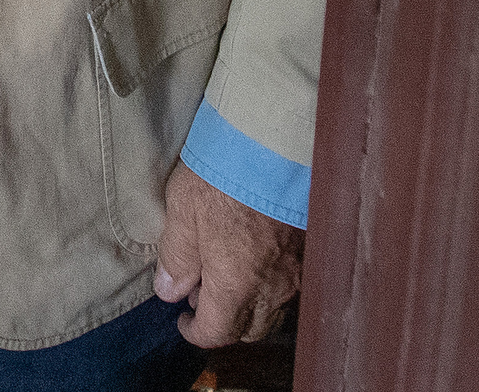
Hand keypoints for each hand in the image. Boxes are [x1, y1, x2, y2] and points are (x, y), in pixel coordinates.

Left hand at [153, 161, 302, 346]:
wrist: (273, 146)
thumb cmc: (222, 177)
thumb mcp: (182, 213)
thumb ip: (177, 258)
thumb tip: (169, 291)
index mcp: (236, 285)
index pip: (218, 332)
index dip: (196, 332)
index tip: (183, 320)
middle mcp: (272, 287)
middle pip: (251, 329)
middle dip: (224, 322)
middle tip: (201, 293)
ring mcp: (295, 270)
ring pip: (273, 309)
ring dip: (248, 304)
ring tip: (224, 272)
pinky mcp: (308, 250)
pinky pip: (289, 285)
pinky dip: (268, 284)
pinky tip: (251, 257)